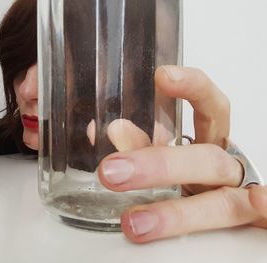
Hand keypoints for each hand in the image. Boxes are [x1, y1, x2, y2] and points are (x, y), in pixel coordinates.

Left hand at [97, 66, 265, 242]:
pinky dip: (265, 209)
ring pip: (220, 200)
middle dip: (158, 165)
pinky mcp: (257, 223)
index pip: (209, 107)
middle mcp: (226, 166)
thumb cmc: (193, 179)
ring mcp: (241, 196)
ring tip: (134, 222)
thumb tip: (107, 131)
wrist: (236, 206)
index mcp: (211, 143)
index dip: (192, 88)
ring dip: (176, 212)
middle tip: (112, 170)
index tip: (164, 76)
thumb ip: (140, 148)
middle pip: (204, 159)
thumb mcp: (168, 159)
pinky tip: (258, 202)